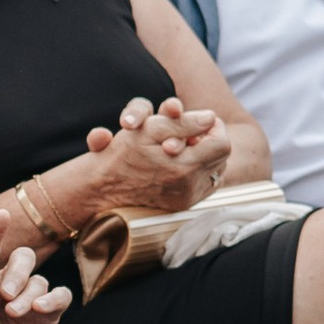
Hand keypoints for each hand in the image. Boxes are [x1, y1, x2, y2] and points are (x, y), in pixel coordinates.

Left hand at [0, 240, 69, 323]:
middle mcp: (8, 285)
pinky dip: (53, 299)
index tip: (1, 216)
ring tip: (15, 312)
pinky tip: (39, 308)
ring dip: (28, 291)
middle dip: (16, 269)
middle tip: (6, 292)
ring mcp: (29, 299)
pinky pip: (60, 297)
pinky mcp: (48, 315)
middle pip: (21, 258)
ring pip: (39, 279)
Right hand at [74, 97, 229, 218]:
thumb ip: (184, 122)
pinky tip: (180, 162)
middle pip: (221, 158)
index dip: (214, 127)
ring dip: (204, 155)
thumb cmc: (120, 156)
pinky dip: (198, 170)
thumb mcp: (149, 129)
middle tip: (190, 133)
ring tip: (184, 147)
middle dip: (209, 141)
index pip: (222, 144)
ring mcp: (187, 199)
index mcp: (184, 167)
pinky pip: (204, 184)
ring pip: (215, 171)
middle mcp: (190, 188)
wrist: (101, 189)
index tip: (201, 121)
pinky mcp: (182, 206)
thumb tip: (211, 118)